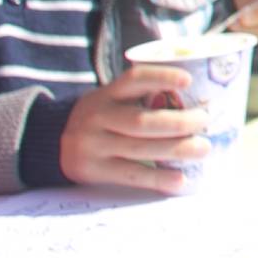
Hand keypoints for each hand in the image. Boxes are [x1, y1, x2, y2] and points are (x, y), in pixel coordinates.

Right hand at [59, 66, 206, 192]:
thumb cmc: (103, 117)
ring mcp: (93, 145)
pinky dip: (157, 178)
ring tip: (203, 149)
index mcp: (107, 93)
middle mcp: (97, 116)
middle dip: (178, 122)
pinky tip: (179, 180)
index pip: (135, 79)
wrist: (52, 143)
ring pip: (139, 148)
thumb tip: (198, 99)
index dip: (161, 77)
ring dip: (175, 150)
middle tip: (205, 121)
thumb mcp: (113, 99)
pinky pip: (130, 174)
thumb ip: (143, 96)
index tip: (189, 80)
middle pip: (142, 120)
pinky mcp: (93, 170)